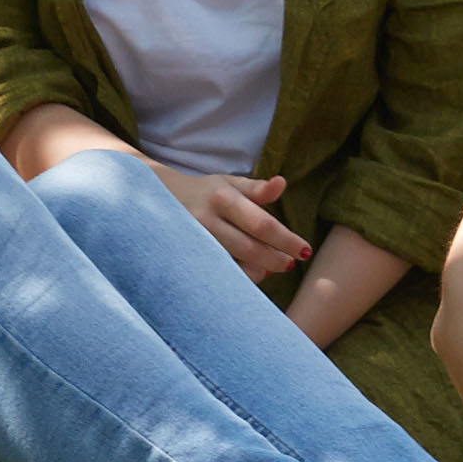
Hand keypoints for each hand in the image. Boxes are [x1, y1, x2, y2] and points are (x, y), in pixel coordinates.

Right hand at [163, 161, 309, 280]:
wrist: (156, 198)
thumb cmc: (206, 192)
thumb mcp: (230, 184)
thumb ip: (257, 189)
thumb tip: (282, 183)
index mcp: (222, 198)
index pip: (262, 224)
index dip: (286, 240)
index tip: (305, 251)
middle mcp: (206, 220)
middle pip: (249, 249)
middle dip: (276, 260)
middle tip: (290, 264)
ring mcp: (193, 242)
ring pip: (233, 267)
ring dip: (258, 272)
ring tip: (270, 268)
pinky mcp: (186, 258)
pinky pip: (218, 274)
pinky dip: (238, 278)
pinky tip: (249, 273)